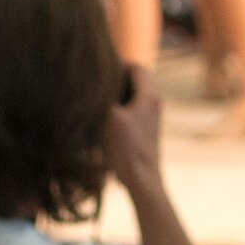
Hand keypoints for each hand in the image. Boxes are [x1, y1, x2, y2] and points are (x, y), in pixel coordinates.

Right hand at [104, 64, 165, 198]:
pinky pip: (132, 110)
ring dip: (117, 95)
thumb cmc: (128, 148)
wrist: (143, 179)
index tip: (99, 69)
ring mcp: (151, 117)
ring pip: (133, 96)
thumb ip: (103, 96)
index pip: (136, 67)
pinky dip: (119, 109)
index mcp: (149, 95)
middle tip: (97, 84)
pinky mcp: (146, 130)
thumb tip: (90, 81)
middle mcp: (154, 103)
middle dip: (116, 80)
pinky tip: (104, 120)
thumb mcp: (110, 118)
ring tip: (98, 101)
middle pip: (135, 80)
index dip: (118, 64)